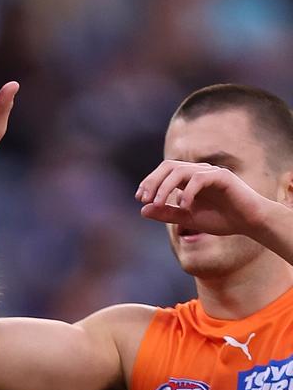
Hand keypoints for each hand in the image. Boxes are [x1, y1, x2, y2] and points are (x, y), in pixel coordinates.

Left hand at [137, 160, 271, 236]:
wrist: (249, 223)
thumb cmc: (221, 219)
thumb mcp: (188, 219)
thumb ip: (167, 213)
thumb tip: (142, 210)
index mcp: (188, 180)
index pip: (164, 172)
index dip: (149, 182)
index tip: (140, 198)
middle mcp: (198, 172)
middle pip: (169, 166)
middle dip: (153, 181)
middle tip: (145, 198)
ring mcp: (210, 173)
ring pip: (181, 171)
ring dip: (165, 187)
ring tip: (158, 203)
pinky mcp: (223, 177)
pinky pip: (199, 179)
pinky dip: (187, 192)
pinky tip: (184, 206)